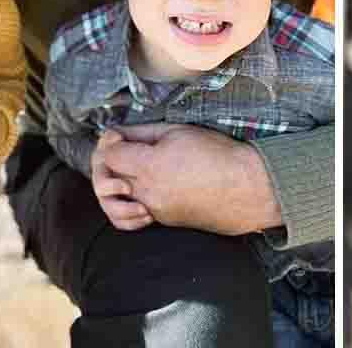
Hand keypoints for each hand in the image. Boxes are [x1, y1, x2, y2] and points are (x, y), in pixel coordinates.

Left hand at [92, 124, 281, 234]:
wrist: (247, 188)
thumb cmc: (218, 155)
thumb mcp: (179, 131)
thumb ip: (143, 134)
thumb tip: (118, 135)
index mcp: (150, 167)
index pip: (109, 155)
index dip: (110, 141)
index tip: (118, 135)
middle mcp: (148, 193)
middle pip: (105, 180)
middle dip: (106, 162)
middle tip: (118, 150)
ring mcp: (155, 211)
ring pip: (115, 203)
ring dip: (112, 186)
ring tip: (126, 171)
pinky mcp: (164, 221)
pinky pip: (133, 214)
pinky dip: (130, 201)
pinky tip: (142, 188)